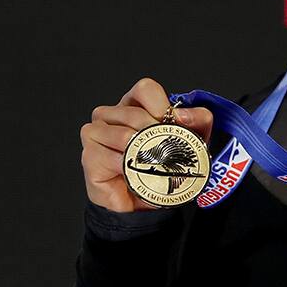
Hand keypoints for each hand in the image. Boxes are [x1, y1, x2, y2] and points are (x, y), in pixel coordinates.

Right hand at [79, 77, 214, 212]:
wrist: (145, 198)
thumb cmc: (162, 163)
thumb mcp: (191, 139)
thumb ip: (198, 120)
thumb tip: (183, 115)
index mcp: (133, 104)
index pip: (145, 88)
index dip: (161, 105)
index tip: (172, 123)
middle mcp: (110, 115)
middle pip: (134, 114)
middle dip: (156, 135)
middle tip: (166, 152)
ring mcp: (95, 134)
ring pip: (122, 135)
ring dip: (143, 152)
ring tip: (151, 164)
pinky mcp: (89, 156)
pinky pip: (109, 157)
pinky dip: (128, 167)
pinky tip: (135, 173)